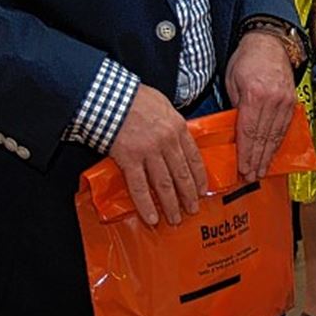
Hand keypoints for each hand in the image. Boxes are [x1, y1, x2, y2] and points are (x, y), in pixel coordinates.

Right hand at [109, 84, 206, 226]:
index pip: (194, 158)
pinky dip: (146, 204)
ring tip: (176, 218)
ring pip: (164, 184)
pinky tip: (151, 217)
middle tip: (193, 210)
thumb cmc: (137, 99)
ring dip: (171, 204)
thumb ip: (174, 125)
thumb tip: (181, 137)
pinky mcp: (129, 159)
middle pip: (182, 174)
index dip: (199, 177)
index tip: (203, 191)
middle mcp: (168, 143)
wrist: (112, 97)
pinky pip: (139, 187)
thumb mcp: (165, 107)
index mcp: (179, 129)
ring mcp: (149, 152)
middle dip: (189, 195)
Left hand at [224, 30, 296, 180]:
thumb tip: (234, 131)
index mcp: (255, 95)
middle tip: (251, 176)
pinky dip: (279, 142)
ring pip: (276, 135)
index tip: (243, 168)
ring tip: (262, 170)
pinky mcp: (293, 101)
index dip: (246, 153)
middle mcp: (273, 100)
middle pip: (264, 137)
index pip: (249, 131)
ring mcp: (286, 101)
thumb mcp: (231, 81)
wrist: (270, 43)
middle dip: (257, 159)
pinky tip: (273, 153)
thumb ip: (234, 106)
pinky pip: (285, 126)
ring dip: (268, 155)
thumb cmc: (246, 60)